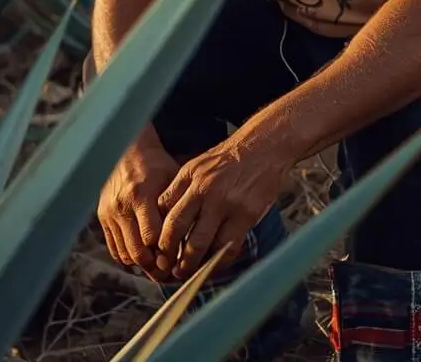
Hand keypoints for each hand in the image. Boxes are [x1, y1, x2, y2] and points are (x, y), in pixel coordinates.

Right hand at [97, 133, 179, 282]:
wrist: (127, 150)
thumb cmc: (156, 165)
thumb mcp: (172, 180)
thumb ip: (177, 207)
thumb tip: (191, 239)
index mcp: (141, 196)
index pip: (151, 238)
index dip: (165, 255)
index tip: (177, 263)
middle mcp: (122, 207)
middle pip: (137, 252)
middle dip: (154, 268)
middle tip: (169, 274)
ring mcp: (109, 213)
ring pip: (124, 254)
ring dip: (141, 265)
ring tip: (158, 267)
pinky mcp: (102, 217)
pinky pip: (114, 248)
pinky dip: (128, 257)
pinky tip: (143, 256)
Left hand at [156, 138, 291, 279]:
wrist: (263, 148)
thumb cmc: (227, 161)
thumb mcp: (196, 166)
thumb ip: (178, 190)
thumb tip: (160, 217)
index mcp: (190, 179)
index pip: (166, 213)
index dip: (159, 237)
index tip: (157, 252)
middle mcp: (205, 191)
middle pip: (179, 230)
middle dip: (169, 254)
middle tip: (167, 269)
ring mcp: (226, 204)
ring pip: (202, 243)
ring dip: (192, 264)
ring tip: (187, 272)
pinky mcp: (246, 215)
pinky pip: (228, 247)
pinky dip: (218, 262)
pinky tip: (213, 267)